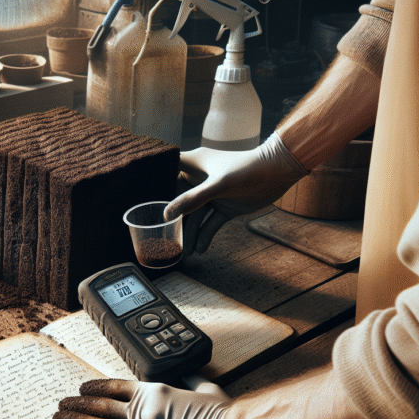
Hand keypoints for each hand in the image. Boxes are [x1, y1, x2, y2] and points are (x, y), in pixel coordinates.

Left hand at [54, 378, 245, 418]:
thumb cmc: (227, 416)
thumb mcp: (206, 389)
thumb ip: (191, 380)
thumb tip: (188, 371)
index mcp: (156, 392)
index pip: (116, 386)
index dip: (95, 387)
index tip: (82, 388)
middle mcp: (145, 412)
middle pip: (102, 406)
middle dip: (78, 404)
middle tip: (61, 404)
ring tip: (59, 418)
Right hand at [165, 133, 307, 254]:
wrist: (278, 172)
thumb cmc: (246, 168)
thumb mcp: (217, 185)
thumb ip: (192, 200)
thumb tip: (167, 215)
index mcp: (192, 165)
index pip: (165, 174)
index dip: (153, 186)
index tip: (140, 202)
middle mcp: (198, 180)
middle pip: (178, 202)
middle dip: (172, 221)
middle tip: (161, 239)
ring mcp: (212, 195)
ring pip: (195, 217)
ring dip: (190, 234)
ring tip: (184, 253)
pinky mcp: (225, 207)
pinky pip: (210, 224)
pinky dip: (206, 236)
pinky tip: (200, 249)